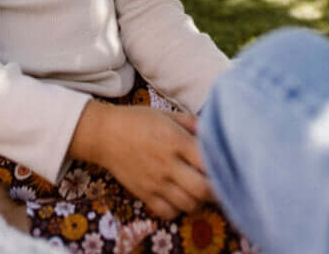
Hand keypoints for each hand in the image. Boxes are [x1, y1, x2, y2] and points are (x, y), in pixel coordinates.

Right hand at [98, 105, 213, 220]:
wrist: (105, 134)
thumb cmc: (138, 121)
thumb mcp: (166, 114)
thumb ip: (192, 123)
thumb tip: (214, 132)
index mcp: (174, 140)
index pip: (207, 162)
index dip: (220, 166)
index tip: (222, 165)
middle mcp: (166, 163)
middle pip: (202, 190)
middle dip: (214, 190)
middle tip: (215, 184)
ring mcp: (155, 182)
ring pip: (188, 205)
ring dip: (198, 200)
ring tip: (196, 190)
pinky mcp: (144, 194)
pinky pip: (169, 213)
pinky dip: (178, 209)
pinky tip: (178, 197)